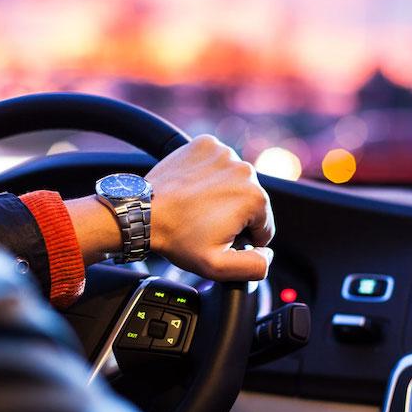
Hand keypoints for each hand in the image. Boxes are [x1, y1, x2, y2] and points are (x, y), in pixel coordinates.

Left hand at [147, 135, 274, 280]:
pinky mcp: (206, 144)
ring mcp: (224, 153)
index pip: (264, 226)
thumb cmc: (177, 238)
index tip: (218, 237)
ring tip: (197, 206)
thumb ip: (254, 266)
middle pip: (250, 201)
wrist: (143, 212)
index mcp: (255, 198)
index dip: (243, 238)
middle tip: (205, 223)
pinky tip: (194, 188)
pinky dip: (209, 174)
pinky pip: (218, 163)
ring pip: (234, 181)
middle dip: (233, 215)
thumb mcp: (218, 267)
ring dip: (222, 194)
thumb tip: (268, 254)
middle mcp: (245, 170)